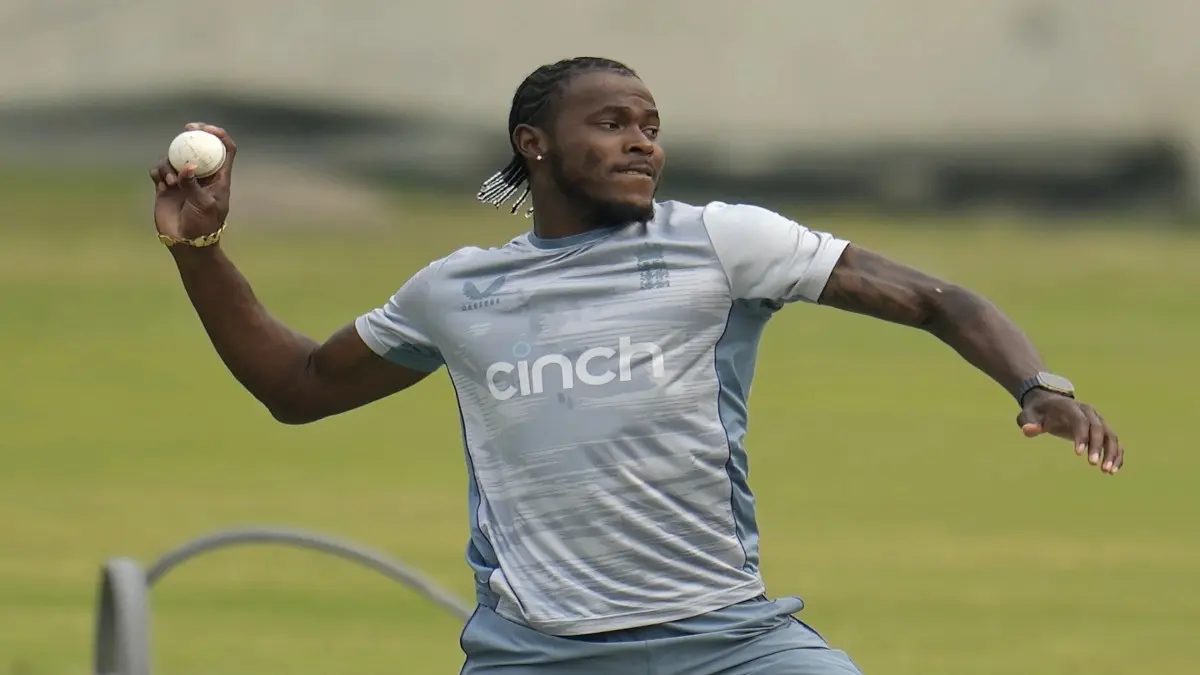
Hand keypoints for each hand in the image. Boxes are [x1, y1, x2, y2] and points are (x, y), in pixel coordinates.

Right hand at [149, 123, 236, 242]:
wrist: (187, 243)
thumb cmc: (203, 226)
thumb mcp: (204, 205)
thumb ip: (194, 185)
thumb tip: (187, 166)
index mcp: (218, 177)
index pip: (224, 150)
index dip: (218, 135)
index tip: (207, 128)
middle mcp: (201, 175)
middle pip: (197, 148)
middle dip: (191, 136)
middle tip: (186, 130)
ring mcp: (182, 180)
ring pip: (174, 158)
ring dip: (170, 164)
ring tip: (171, 183)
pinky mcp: (166, 187)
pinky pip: (159, 170)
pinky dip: (159, 172)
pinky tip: (161, 184)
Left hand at [1017, 390, 1122, 473]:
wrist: (1049, 403)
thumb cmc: (1038, 412)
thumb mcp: (1028, 414)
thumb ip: (1028, 422)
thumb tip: (1028, 430)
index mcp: (1071, 407)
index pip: (1081, 421)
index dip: (1082, 436)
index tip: (1079, 454)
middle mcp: (1089, 413)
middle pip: (1099, 428)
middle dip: (1098, 447)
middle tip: (1094, 465)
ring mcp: (1098, 420)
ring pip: (1111, 435)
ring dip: (1112, 453)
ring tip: (1108, 471)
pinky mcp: (1102, 430)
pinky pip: (1113, 442)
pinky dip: (1116, 454)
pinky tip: (1114, 470)